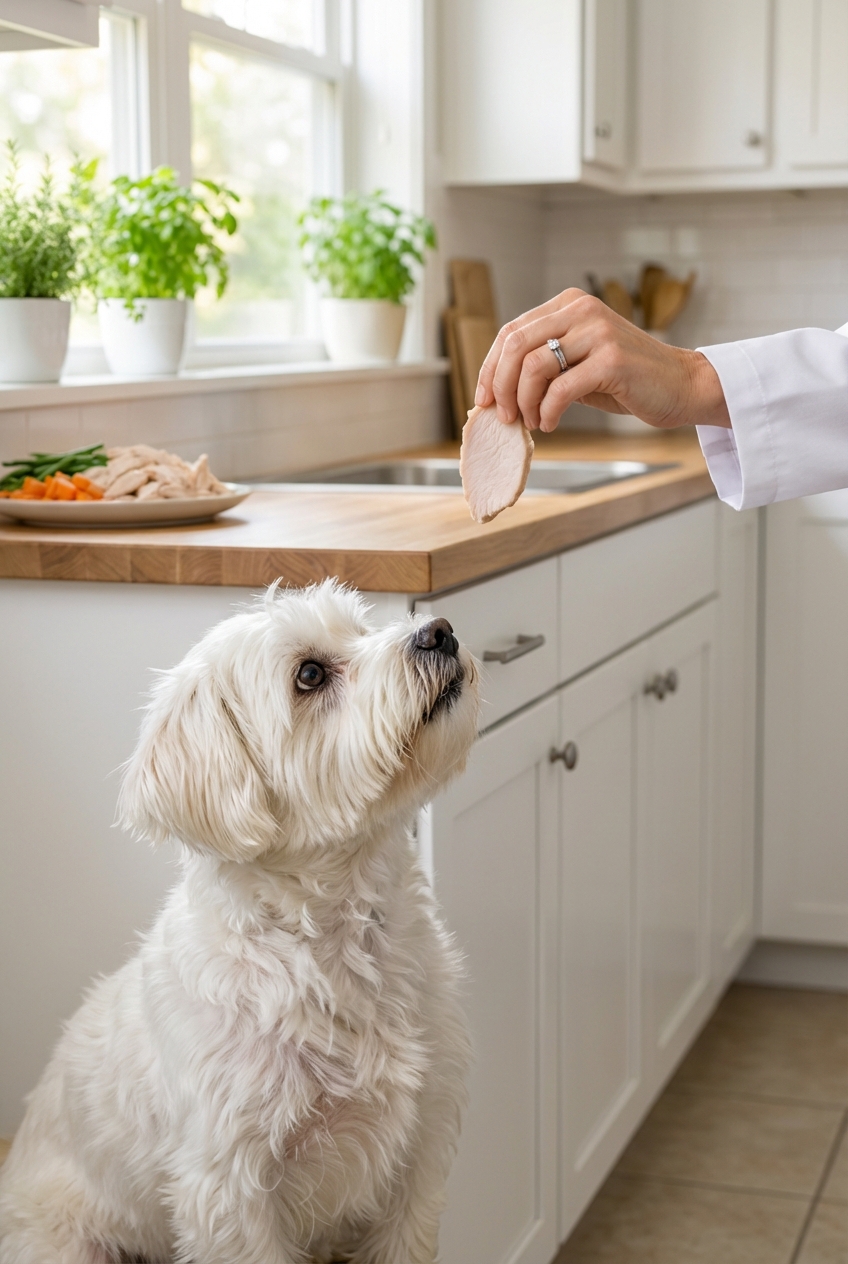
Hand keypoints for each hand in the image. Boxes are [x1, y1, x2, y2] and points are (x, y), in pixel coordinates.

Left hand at [475, 288, 730, 431]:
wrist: (682, 386)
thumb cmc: (626, 380)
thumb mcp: (578, 365)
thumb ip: (543, 366)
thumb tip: (496, 392)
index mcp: (569, 306)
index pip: (511, 332)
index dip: (489, 368)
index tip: (484, 400)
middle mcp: (582, 311)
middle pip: (515, 345)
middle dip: (500, 386)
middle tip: (503, 416)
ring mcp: (598, 332)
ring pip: (533, 366)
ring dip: (524, 402)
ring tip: (531, 422)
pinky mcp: (612, 360)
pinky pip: (561, 389)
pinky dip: (547, 412)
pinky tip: (550, 424)